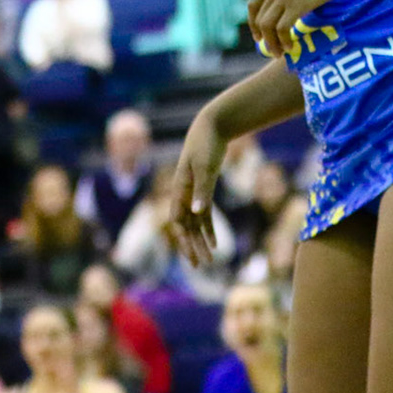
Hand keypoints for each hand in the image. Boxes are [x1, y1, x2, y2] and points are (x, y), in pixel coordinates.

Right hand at [162, 110, 226, 268]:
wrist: (212, 126)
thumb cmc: (206, 144)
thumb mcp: (205, 167)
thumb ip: (202, 190)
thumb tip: (197, 212)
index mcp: (179, 189)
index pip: (177, 220)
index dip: (183, 239)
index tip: (192, 255)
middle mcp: (183, 194)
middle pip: (186, 227)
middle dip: (192, 246)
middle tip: (201, 266)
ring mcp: (193, 193)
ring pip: (195, 223)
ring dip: (201, 241)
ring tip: (210, 260)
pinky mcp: (204, 189)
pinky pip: (204, 215)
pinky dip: (209, 229)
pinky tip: (215, 243)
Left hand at [246, 0, 354, 59]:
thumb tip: (292, 3)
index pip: (253, 4)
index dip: (252, 23)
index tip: (259, 36)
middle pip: (259, 18)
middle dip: (263, 38)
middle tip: (272, 49)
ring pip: (267, 26)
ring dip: (272, 43)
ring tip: (280, 53)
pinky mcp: (297, 5)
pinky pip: (283, 28)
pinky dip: (284, 41)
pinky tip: (291, 47)